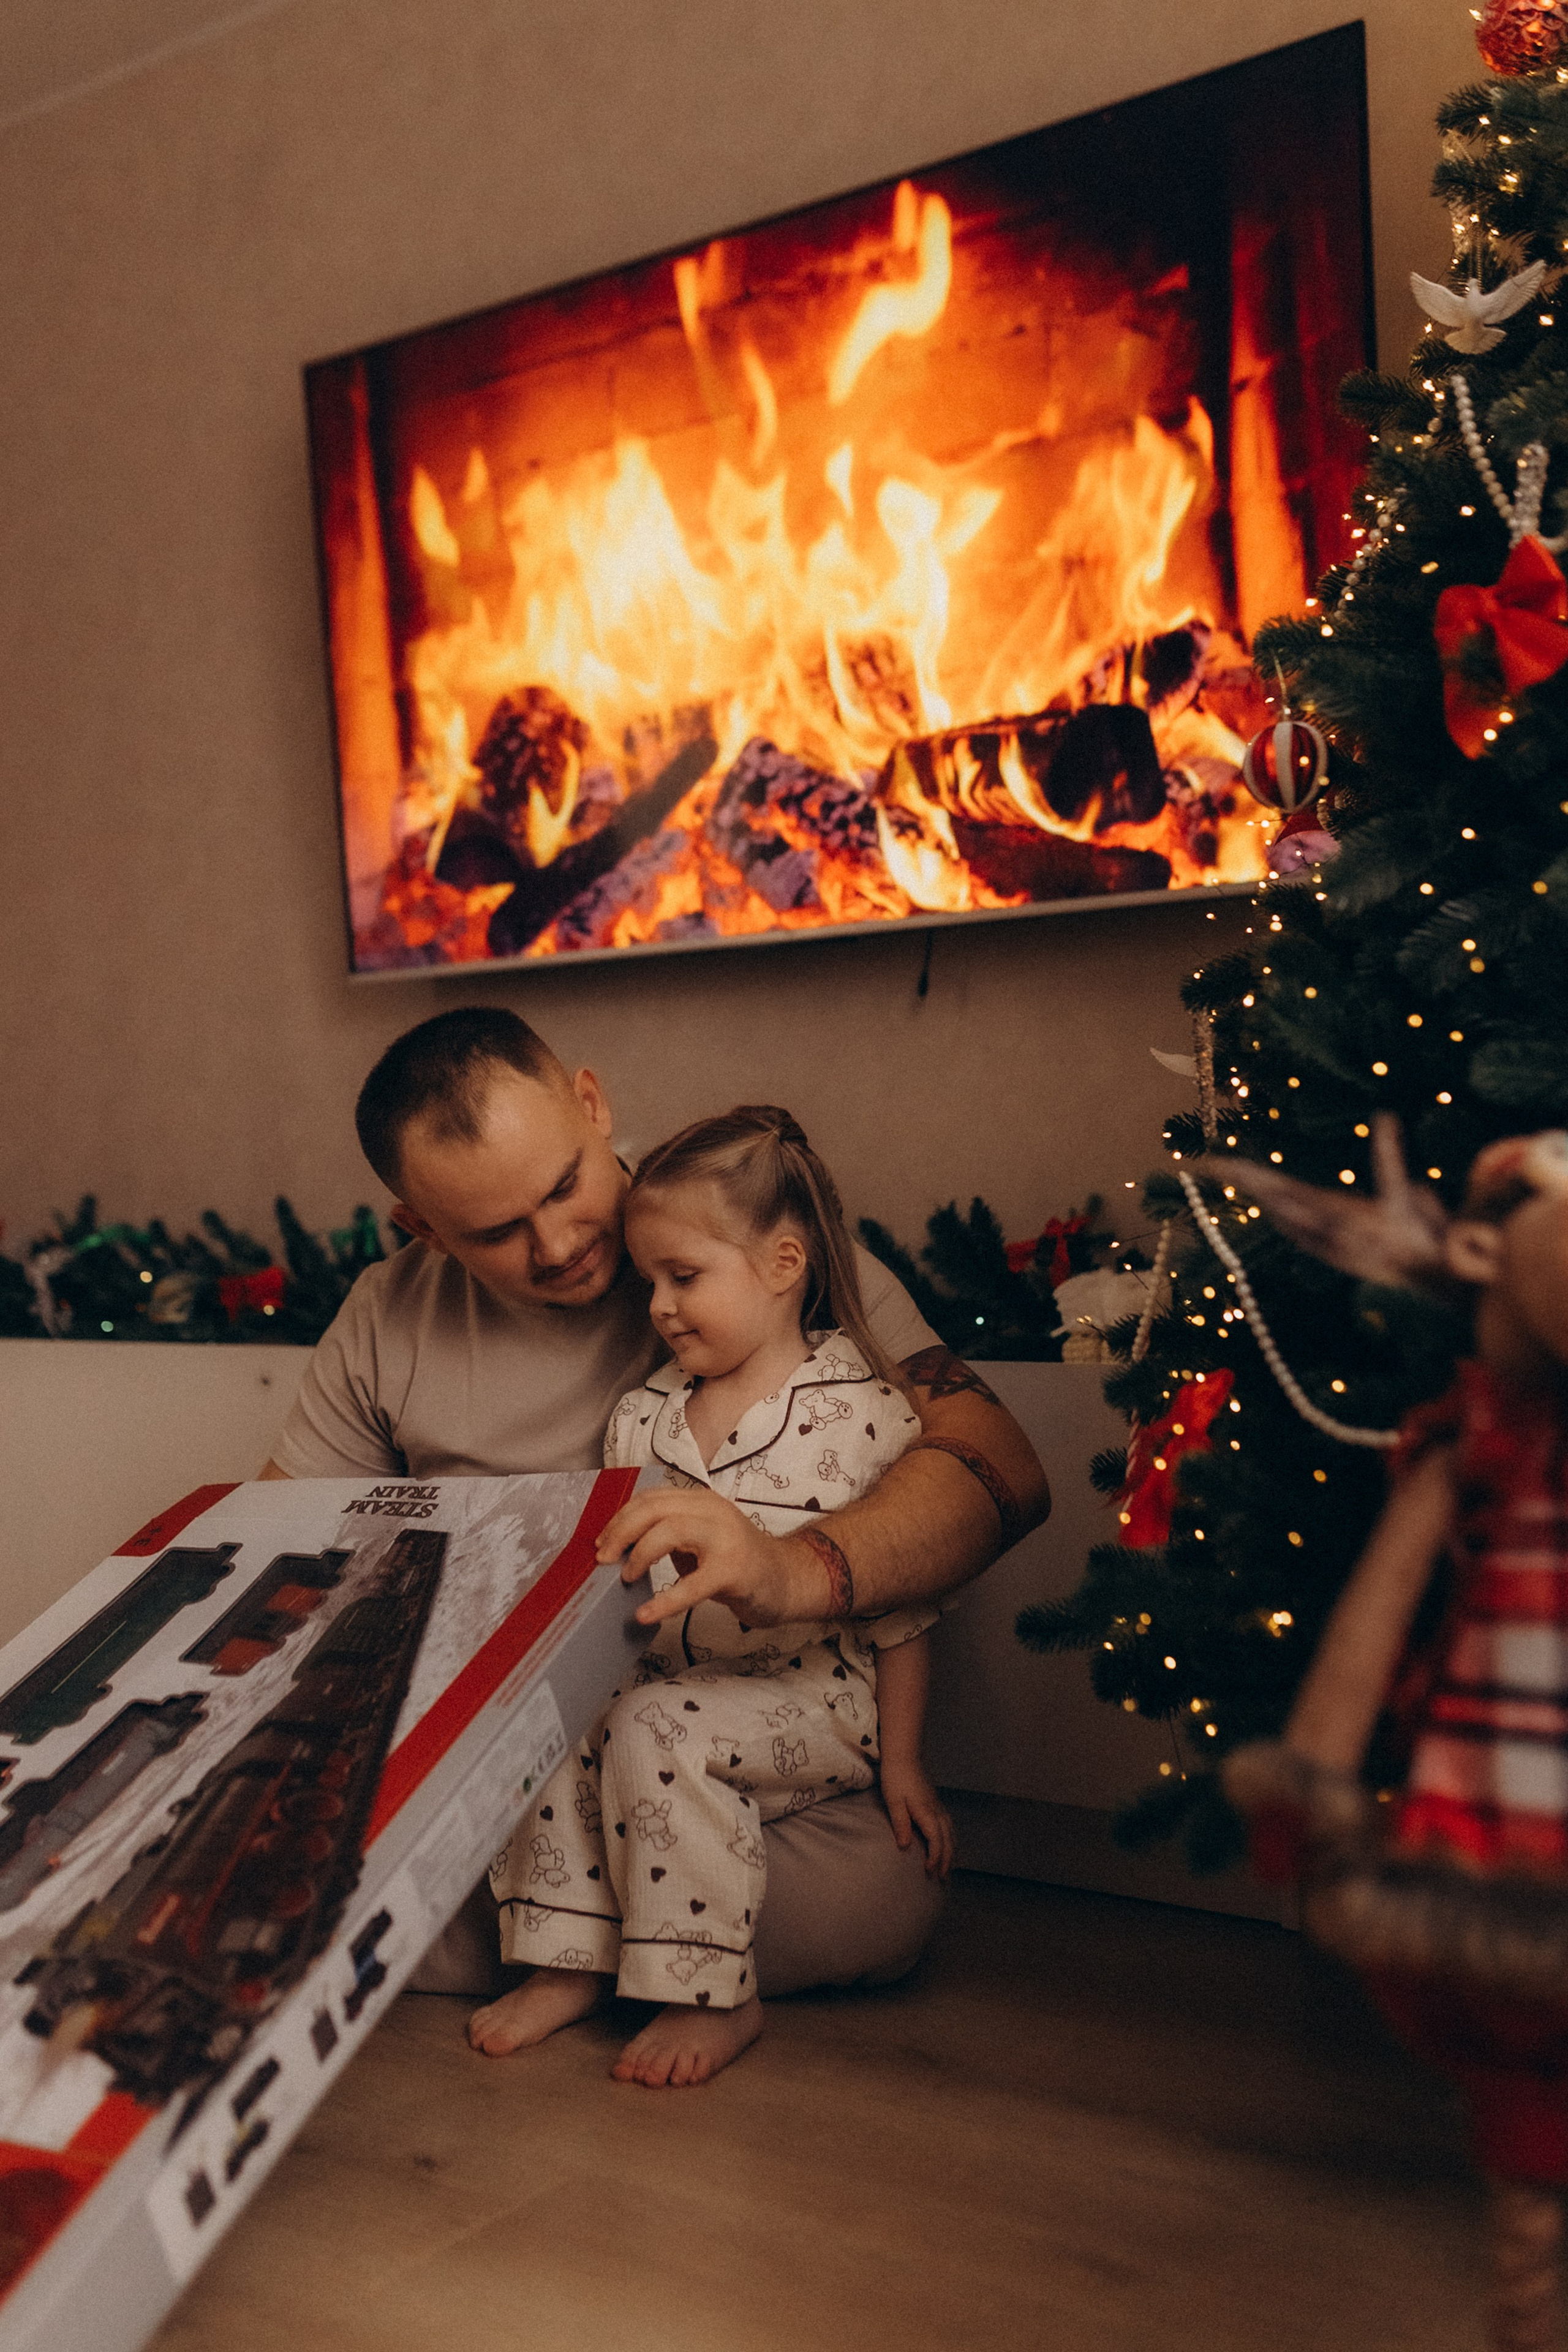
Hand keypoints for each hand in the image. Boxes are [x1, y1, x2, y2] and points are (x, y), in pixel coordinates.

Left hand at [597, 1487, 829, 1627]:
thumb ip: (670, 1535)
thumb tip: (623, 1548)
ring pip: (668, 1532)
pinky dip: (663, 1601)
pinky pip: (691, 1585)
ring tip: (625, 1579)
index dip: (620, 1519)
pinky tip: (645, 1615)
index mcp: (701, 1501)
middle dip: (621, 1532)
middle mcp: (712, 1511)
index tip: (602, 1543)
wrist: (788, 1580)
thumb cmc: (739, 1563)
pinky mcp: (733, 1570)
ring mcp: (725, 1538)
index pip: (651, 1499)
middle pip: (653, 1509)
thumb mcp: (702, 1539)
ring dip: (638, 1556)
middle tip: (603, 1560)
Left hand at [878, 1757, 954, 1879]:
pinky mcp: (936, 1803)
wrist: (904, 1756)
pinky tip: (947, 1843)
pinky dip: (950, 1838)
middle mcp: (937, 1811)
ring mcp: (938, 1806)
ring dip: (951, 1851)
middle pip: (948, 1840)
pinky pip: (949, 1825)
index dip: (935, 1857)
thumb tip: (905, 1846)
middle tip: (941, 1878)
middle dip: (946, 1860)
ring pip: (951, 1833)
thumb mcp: (894, 1801)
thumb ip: (901, 1824)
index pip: (936, 1840)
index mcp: (927, 1812)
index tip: (929, 1871)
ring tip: (947, 1866)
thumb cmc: (896, 1778)